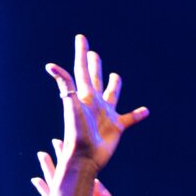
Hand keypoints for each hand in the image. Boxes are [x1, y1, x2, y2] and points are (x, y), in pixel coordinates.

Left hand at [45, 35, 148, 174]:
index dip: (81, 53)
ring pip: (112, 95)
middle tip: (94, 54)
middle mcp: (94, 103)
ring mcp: (106, 115)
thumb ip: (65, 83)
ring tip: (117, 76)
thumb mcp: (71, 105)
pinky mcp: (116, 127)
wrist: (84, 158)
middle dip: (94, 66)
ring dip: (114, 85)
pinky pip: (129, 118)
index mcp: (84, 96)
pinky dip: (137, 114)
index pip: (81, 69)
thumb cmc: (76, 133)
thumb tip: (50, 65)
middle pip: (95, 79)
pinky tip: (146, 111)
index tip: (81, 38)